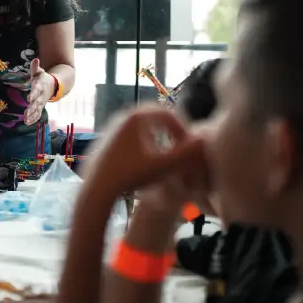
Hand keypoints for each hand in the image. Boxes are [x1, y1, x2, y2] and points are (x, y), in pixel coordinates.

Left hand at [25, 59, 55, 125]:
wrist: (53, 85)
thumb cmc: (42, 78)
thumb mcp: (39, 72)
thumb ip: (36, 67)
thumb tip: (35, 59)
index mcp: (40, 87)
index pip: (36, 91)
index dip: (33, 94)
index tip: (29, 99)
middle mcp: (41, 96)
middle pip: (37, 103)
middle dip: (32, 108)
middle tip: (26, 113)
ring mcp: (42, 102)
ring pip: (37, 110)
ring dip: (32, 116)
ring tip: (26, 121)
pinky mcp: (41, 106)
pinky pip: (38, 114)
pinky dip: (33, 118)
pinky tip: (28, 123)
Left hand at [79, 107, 204, 202]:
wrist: (97, 187)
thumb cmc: (131, 175)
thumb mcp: (163, 166)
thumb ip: (186, 153)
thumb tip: (206, 139)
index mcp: (138, 116)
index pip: (170, 115)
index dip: (184, 129)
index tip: (190, 147)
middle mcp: (124, 115)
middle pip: (156, 117)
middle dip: (171, 130)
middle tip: (181, 147)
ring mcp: (113, 125)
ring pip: (143, 125)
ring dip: (158, 136)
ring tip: (167, 155)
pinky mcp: (106, 137)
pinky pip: (131, 134)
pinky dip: (144, 142)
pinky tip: (147, 160)